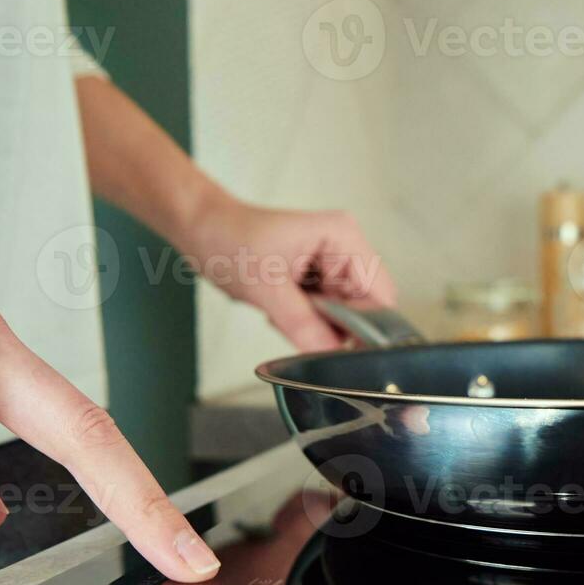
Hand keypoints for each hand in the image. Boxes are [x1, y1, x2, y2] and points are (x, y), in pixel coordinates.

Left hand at [189, 199, 396, 351]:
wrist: (203, 230)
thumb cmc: (229, 238)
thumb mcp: (263, 285)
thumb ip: (300, 322)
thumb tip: (330, 354)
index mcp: (342, 237)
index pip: (380, 294)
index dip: (367, 325)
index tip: (339, 348)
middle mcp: (346, 249)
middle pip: (365, 308)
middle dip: (335, 327)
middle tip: (297, 322)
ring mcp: (333, 265)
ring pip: (345, 317)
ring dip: (317, 326)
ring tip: (283, 311)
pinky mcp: (319, 279)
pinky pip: (326, 315)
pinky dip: (306, 322)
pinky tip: (281, 309)